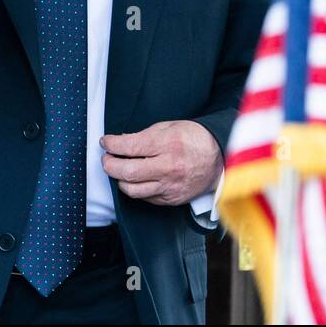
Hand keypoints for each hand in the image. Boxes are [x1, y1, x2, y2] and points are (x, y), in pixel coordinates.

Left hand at [101, 121, 222, 205]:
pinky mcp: (172, 199)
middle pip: (127, 172)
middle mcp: (168, 167)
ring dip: (120, 180)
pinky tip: (136, 179)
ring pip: (132, 190)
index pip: (129, 147)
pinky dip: (136, 188)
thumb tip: (121, 143)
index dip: (111, 144)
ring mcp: (170, 186)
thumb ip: (144, 135)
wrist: (220, 158)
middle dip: (109, 165)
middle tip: (107, 159)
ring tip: (119, 170)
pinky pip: (145, 198)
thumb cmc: (194, 139)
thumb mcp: (170, 127)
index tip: (105, 142)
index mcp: (168, 144)